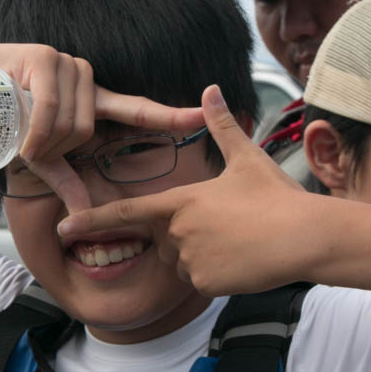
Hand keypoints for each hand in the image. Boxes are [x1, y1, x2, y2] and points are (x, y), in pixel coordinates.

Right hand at [0, 44, 203, 213]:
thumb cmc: (3, 123)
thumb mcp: (41, 159)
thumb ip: (68, 182)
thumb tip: (83, 217)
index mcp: (91, 102)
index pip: (138, 109)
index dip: (170, 114)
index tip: (202, 116)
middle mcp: (86, 79)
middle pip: (90, 130)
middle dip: (56, 147)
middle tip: (27, 139)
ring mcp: (68, 66)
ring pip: (74, 122)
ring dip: (42, 138)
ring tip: (17, 124)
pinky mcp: (46, 58)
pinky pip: (53, 109)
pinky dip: (36, 129)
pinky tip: (19, 128)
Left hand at [58, 84, 316, 295]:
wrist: (306, 236)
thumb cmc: (276, 197)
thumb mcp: (247, 158)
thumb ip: (221, 126)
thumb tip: (211, 88)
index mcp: (181, 200)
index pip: (128, 211)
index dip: (93, 219)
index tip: (65, 228)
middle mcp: (178, 231)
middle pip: (165, 242)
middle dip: (188, 238)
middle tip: (227, 228)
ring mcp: (191, 259)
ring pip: (183, 264)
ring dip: (203, 257)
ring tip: (239, 242)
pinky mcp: (206, 283)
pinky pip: (202, 281)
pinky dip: (219, 274)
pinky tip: (244, 261)